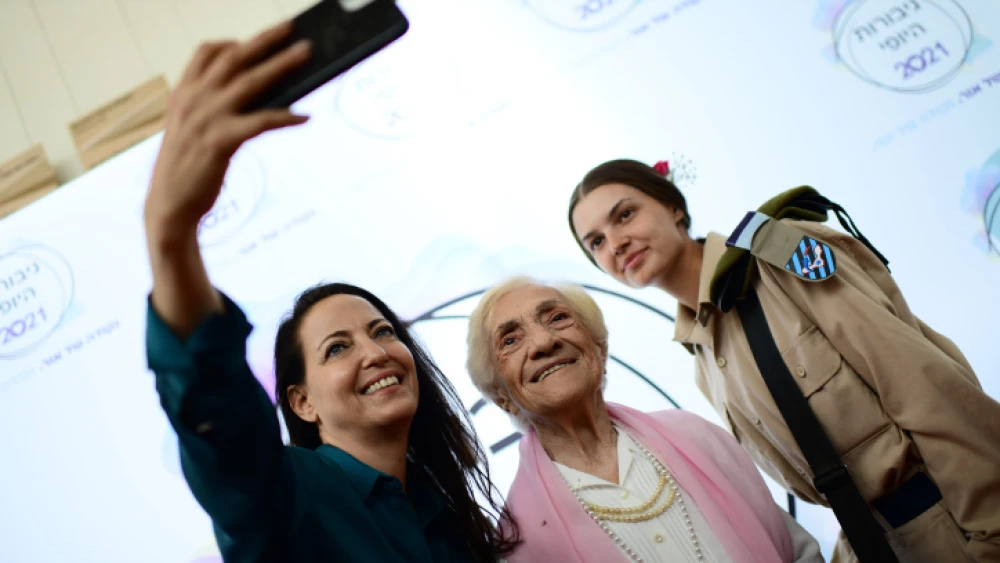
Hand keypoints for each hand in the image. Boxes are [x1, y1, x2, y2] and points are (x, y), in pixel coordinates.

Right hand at [144, 21, 310, 246]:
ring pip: (251, 82)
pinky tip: (305, 117)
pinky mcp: (220, 141)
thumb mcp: (191, 130)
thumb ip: (212, 108)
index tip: (254, 38)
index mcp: (184, 94)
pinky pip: (260, 122)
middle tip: (291, 27)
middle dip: (265, 39)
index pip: (206, 53)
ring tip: (306, 53)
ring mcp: (206, 118)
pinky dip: (285, 117)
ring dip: (282, 64)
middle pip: (234, 58)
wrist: (169, 206)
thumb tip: (253, 94)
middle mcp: (194, 99)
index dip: (232, 42)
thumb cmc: (186, 169)